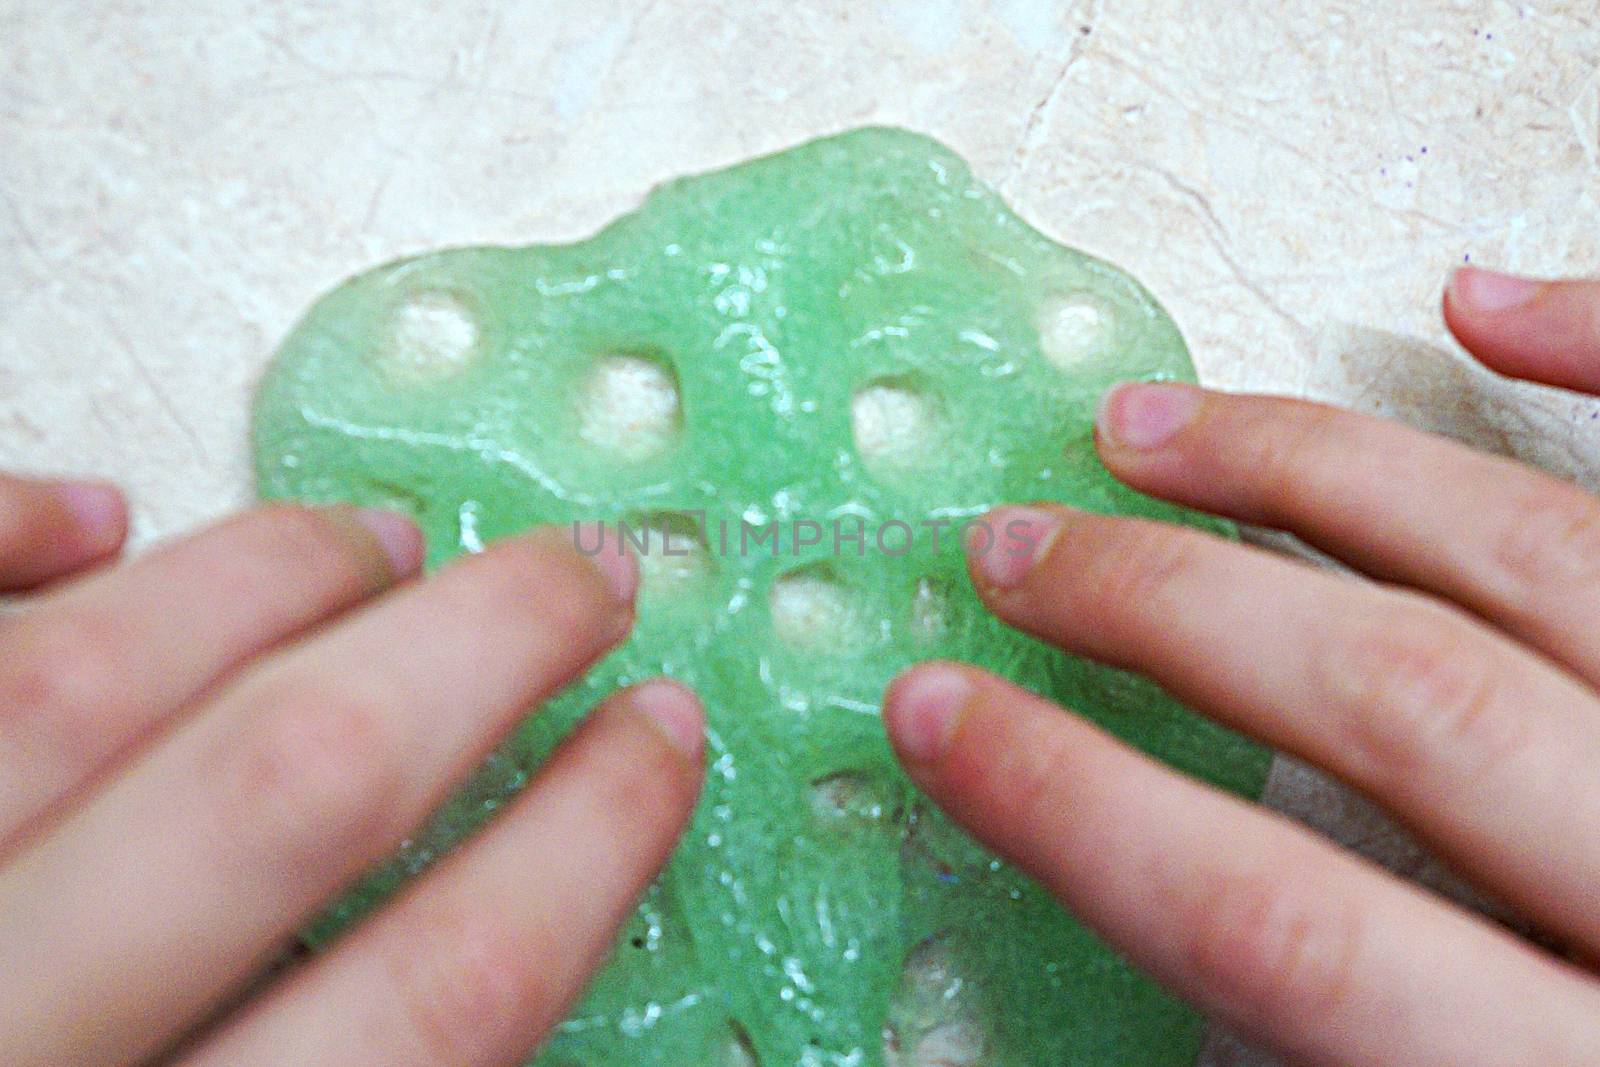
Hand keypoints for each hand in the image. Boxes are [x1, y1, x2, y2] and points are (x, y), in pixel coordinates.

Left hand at [0, 492, 703, 1066]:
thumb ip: (360, 1055)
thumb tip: (498, 918)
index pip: (429, 997)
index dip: (578, 848)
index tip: (653, 746)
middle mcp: (8, 1029)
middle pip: (286, 787)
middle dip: (476, 650)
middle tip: (572, 581)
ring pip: (76, 683)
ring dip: (262, 579)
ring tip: (368, 540)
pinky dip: (6, 540)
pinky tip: (91, 521)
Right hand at [884, 267, 1599, 1066]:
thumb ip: (1381, 1057)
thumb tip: (1204, 983)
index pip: (1285, 928)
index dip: (1083, 808)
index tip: (950, 716)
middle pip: (1397, 705)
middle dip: (1169, 610)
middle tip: (1026, 547)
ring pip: (1541, 563)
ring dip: (1323, 476)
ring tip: (1163, 428)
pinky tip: (1492, 303)